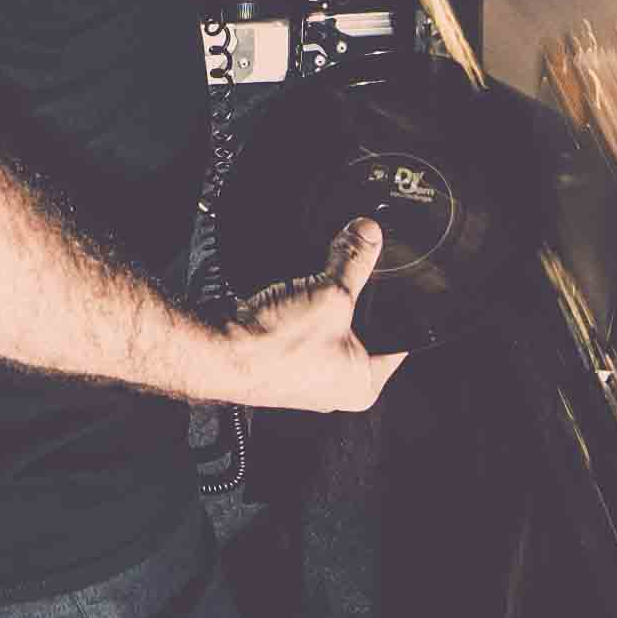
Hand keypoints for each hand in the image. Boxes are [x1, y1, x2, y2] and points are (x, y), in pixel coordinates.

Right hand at [222, 218, 404, 411]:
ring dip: (323, 299)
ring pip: (329, 321)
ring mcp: (305, 371)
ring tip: (315, 287)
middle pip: (363, 325)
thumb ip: (355, 259)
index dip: (399, 303)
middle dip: (358, 296)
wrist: (217, 350)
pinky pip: (301, 323)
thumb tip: (369, 234)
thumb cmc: (274, 348)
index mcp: (362, 383)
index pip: (398, 337)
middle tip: (354, 273)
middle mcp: (335, 383)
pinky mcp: (280, 355)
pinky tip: (292, 294)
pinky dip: (299, 305)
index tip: (397, 275)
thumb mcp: (331, 295)